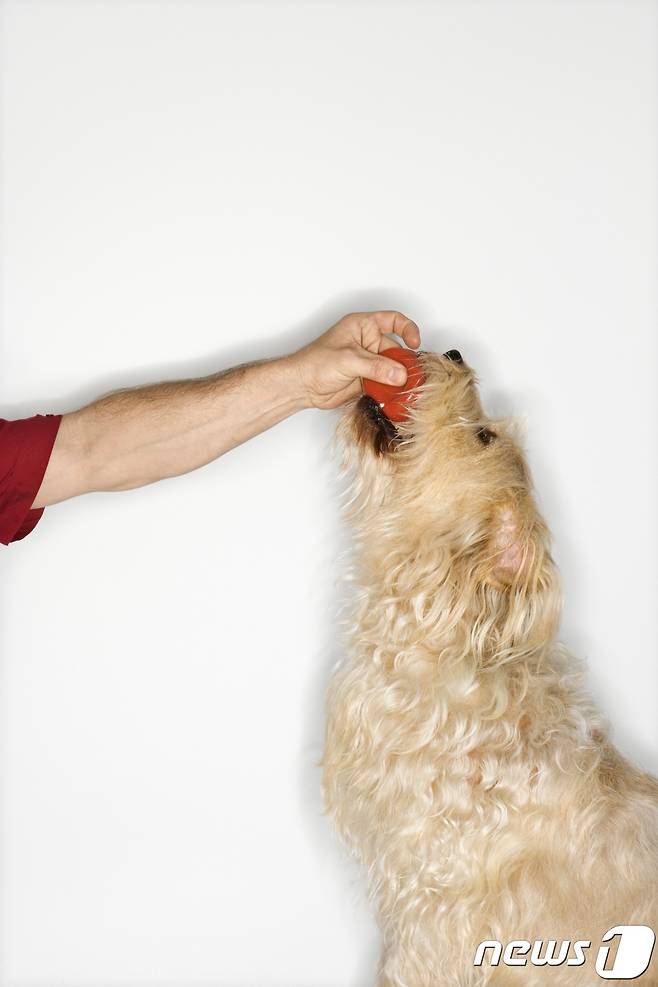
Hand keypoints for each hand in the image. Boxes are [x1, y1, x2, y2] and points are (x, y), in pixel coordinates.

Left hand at [289, 311, 420, 409]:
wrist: (301, 387)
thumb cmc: (314, 363)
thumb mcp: (348, 360)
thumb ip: (376, 367)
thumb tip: (399, 374)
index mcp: (362, 326)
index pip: (392, 320)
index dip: (407, 329)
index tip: (414, 343)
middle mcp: (367, 342)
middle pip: (396, 349)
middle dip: (404, 362)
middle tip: (411, 376)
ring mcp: (368, 362)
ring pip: (392, 369)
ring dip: (399, 379)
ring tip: (405, 389)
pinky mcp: (367, 379)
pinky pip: (385, 384)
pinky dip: (391, 391)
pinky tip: (394, 397)